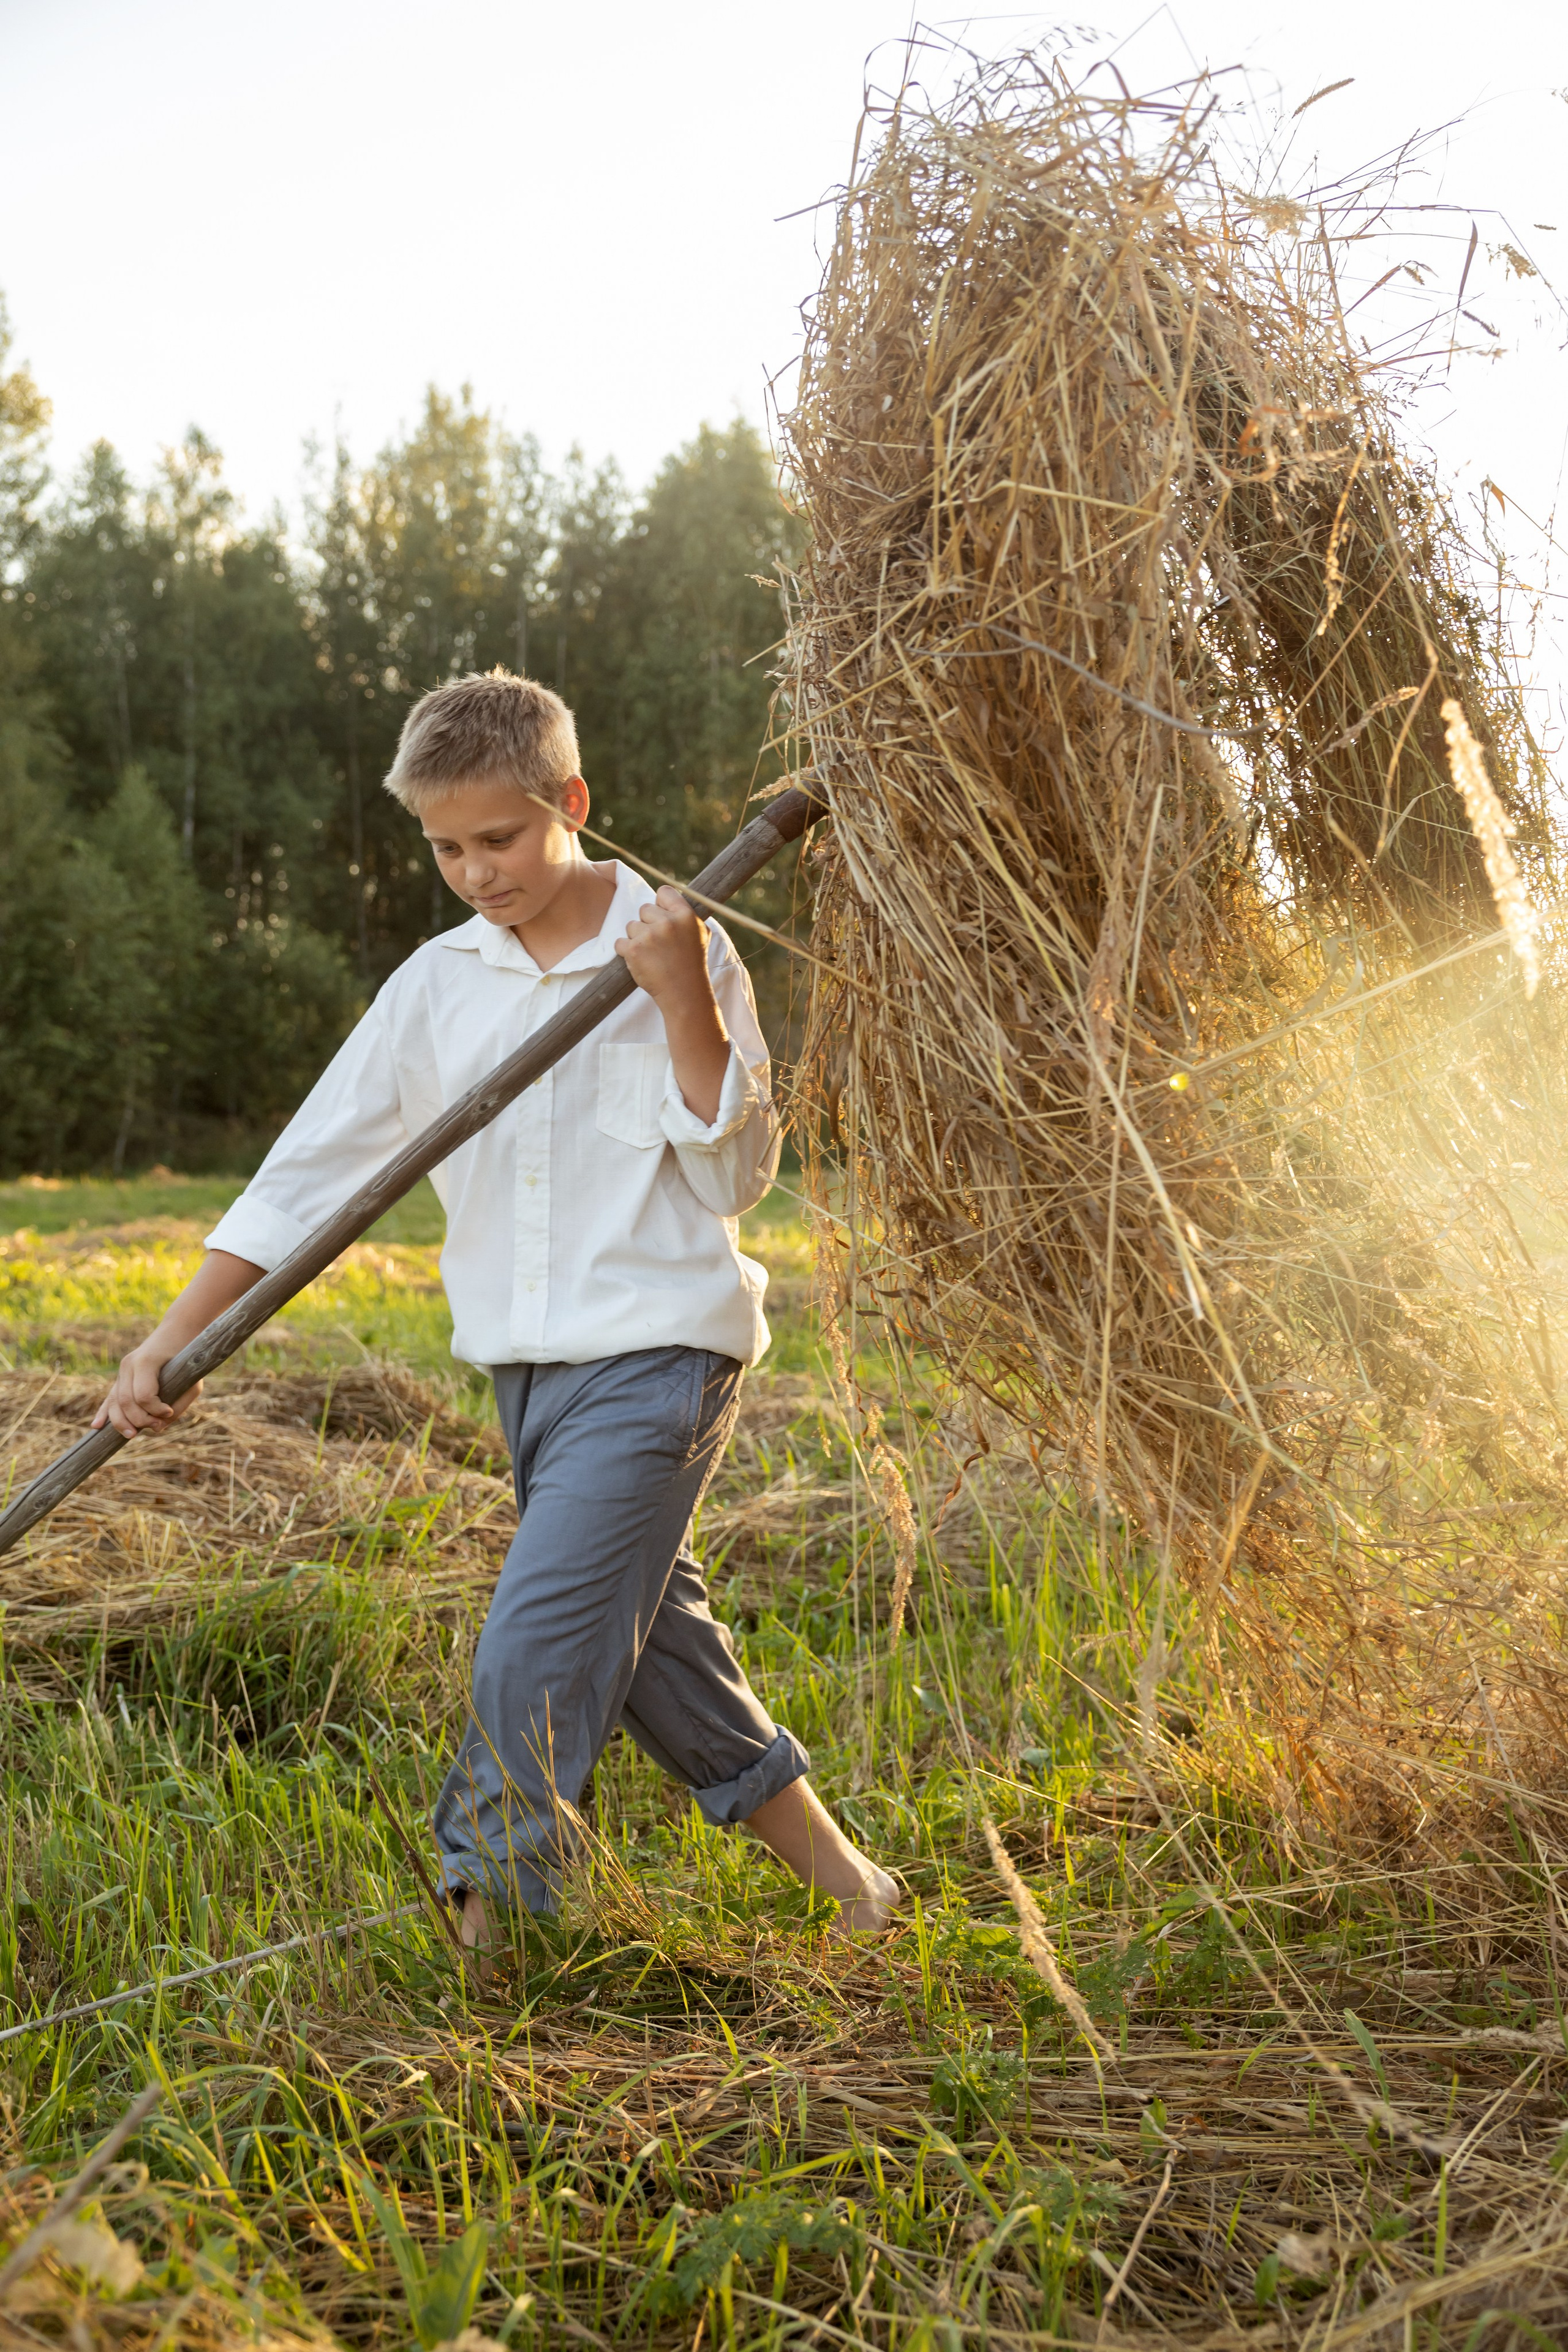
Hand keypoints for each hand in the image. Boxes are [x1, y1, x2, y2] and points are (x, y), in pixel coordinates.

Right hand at [94, 1338, 201, 1439]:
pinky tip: (96, 1426)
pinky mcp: (122, 1376)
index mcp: (146, 1361)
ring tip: (132, 1434)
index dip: (155, 1410)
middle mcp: (129, 1365)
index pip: (143, 1396)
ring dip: (121, 1422)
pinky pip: (110, 1396)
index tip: (168, 1413)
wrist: (178, 1331)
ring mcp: (123, 1370)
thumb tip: (158, 1428)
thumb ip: (179, 1406)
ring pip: (115, 1402)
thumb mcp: (193, 1382)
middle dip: (139, 1420)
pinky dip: (104, 1412)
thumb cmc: (189, 1358)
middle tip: (157, 1426)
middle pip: (126, 1402)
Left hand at [613, 885, 711, 1009]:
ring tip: (651, 954)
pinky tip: (641, 961)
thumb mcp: (700, 933)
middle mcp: (667, 922)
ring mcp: (649, 936)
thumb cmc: (692, 963)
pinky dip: (627, 952)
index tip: (662, 917)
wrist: (684, 992)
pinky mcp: (633, 950)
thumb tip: (668, 899)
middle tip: (658, 942)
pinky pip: (620, 942)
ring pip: (631, 926)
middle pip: (644, 909)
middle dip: (647, 923)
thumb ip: (685, 914)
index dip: (660, 904)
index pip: (664, 892)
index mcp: (685, 915)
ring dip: (637, 939)